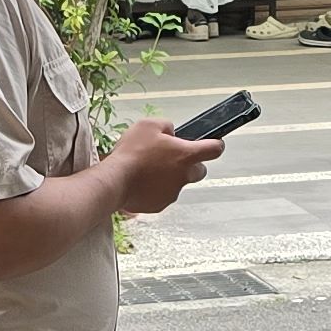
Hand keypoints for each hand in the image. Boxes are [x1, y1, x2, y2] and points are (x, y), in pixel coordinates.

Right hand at [103, 119, 224, 219]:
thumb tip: (171, 133)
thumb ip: (167, 126)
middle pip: (199, 170)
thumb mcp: (149, 125)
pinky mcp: (159, 205)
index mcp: (186, 155)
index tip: (213, 145)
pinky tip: (141, 181)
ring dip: (169, 177)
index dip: (216, 145)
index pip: (215, 149)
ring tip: (148, 169)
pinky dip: (155, 189)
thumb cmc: (132, 153)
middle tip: (171, 158)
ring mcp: (172, 193)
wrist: (115, 180)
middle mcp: (184, 176)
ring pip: (178, 183)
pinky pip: (162, 195)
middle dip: (190, 165)